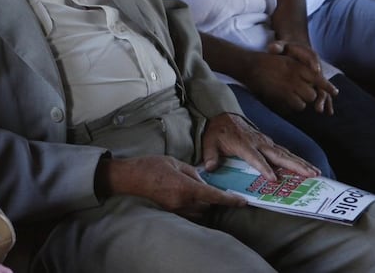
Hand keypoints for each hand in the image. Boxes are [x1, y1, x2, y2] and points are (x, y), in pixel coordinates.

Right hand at [101, 155, 244, 216]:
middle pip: (208, 205)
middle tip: (211, 186)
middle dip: (213, 198)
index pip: (213, 196)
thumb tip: (203, 182)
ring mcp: (176, 209)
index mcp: (186, 187)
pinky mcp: (171, 211)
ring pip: (199, 211)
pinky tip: (188, 195)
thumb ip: (193, 173)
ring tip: (198, 190)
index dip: (230, 200)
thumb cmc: (152, 166)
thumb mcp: (176, 162)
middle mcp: (183, 202)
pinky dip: (194, 206)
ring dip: (203, 203)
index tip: (242, 202)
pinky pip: (189, 212)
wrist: (132, 177)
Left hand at [200, 113, 319, 182]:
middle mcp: (259, 143)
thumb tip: (210, 167)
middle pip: (279, 155)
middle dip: (295, 166)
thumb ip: (210, 154)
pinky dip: (298, 160)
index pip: (256, 158)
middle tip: (310, 174)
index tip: (273, 179)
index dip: (264, 168)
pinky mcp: (270, 143)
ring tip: (316, 173)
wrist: (224, 115)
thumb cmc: (217, 132)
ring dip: (301, 163)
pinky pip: (286, 153)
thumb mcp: (209, 142)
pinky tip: (309, 168)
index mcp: (244, 144)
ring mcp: (266, 142)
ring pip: (286, 154)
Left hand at [245, 41, 337, 115]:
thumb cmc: (287, 50)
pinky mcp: (316, 85)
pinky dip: (326, 103)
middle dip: (321, 86)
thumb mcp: (282, 46)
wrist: (294, 52)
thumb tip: (273, 48)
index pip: (313, 58)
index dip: (314, 63)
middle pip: (320, 77)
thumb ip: (277, 46)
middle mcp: (316, 67)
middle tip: (317, 96)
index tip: (316, 69)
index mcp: (308, 54)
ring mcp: (317, 78)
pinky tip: (328, 113)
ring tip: (319, 110)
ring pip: (322, 88)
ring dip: (322, 99)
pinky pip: (322, 94)